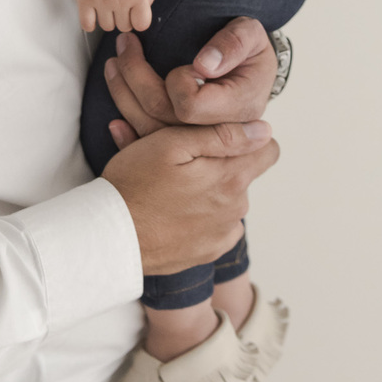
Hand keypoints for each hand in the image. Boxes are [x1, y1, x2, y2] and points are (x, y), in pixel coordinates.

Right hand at [62, 0, 154, 33]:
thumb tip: (142, 13)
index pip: (142, 24)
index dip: (139, 20)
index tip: (135, 14)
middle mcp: (120, 0)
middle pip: (124, 27)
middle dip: (124, 17)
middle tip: (119, 4)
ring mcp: (101, 1)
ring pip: (107, 27)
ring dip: (108, 19)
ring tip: (106, 5)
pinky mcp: (84, 0)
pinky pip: (87, 25)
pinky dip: (91, 23)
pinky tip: (93, 13)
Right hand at [103, 116, 278, 275]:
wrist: (111, 237)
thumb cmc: (135, 185)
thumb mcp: (171, 144)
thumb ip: (222, 134)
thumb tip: (264, 130)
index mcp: (232, 177)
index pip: (269, 150)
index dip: (246, 138)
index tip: (218, 138)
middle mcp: (237, 207)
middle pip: (243, 173)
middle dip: (219, 164)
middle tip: (180, 160)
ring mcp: (224, 232)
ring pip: (227, 198)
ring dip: (207, 189)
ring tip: (169, 186)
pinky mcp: (209, 250)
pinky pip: (216, 224)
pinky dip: (201, 215)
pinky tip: (173, 210)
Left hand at [104, 18, 278, 139]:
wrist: (253, 71)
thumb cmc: (250, 50)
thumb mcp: (250, 34)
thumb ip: (233, 44)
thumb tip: (205, 64)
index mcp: (240, 107)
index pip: (192, 106)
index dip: (179, 82)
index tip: (185, 64)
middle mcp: (218, 132)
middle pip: (162, 116)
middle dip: (135, 76)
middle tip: (124, 43)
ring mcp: (198, 144)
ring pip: (148, 130)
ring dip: (123, 94)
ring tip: (114, 63)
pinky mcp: (182, 148)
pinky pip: (146, 147)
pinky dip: (125, 133)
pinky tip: (115, 114)